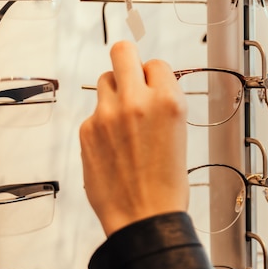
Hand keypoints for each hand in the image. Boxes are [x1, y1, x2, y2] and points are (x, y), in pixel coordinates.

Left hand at [79, 41, 188, 235]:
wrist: (144, 217)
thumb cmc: (167, 183)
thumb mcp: (180, 133)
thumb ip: (163, 103)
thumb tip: (149, 84)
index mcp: (169, 102)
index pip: (157, 63)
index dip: (156, 75)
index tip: (154, 85)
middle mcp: (137, 101)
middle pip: (123, 51)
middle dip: (128, 58)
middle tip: (129, 70)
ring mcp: (107, 114)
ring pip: (106, 80)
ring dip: (115, 91)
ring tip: (124, 118)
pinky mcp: (87, 129)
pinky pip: (95, 111)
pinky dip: (104, 122)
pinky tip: (115, 144)